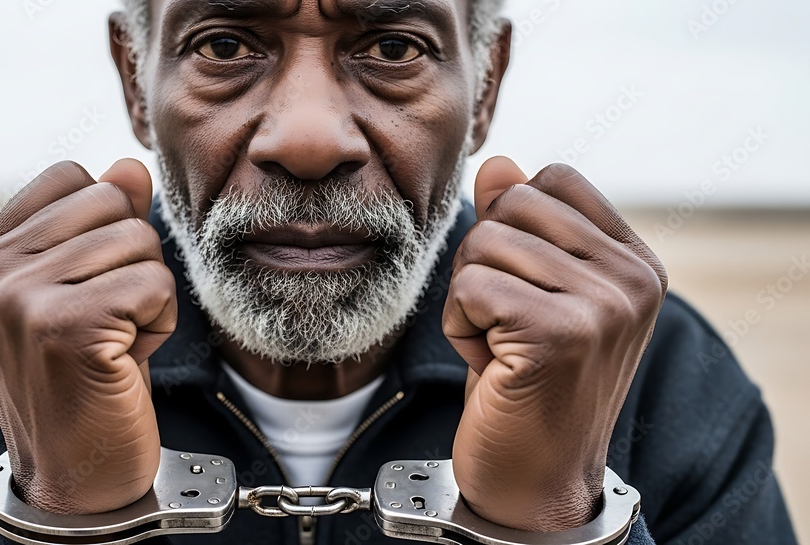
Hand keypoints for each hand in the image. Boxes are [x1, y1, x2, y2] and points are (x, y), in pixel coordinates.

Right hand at [0, 160, 175, 514]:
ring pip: (139, 239)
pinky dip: (160, 320)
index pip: (70, 176)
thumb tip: (130, 164)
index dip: (105, 224)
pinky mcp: (65, 325)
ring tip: (115, 341)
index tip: (89, 285)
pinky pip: (155, 281)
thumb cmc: (82, 378)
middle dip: (132, 259)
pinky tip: (127, 357)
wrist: (74, 476)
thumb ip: (101, 223)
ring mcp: (19, 297)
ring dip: (148, 294)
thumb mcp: (83, 290)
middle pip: (112, 200)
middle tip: (107, 320)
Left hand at [444, 157, 667, 530]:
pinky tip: (488, 363)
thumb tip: (499, 164)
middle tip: (503, 320)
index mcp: (635, 261)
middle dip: (484, 260)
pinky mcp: (560, 333)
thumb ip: (522, 226)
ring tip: (499, 346)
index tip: (523, 287)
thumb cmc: (529, 383)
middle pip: (513, 204)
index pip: (554, 180)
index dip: (512, 225)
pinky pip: (470, 285)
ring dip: (469, 298)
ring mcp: (603, 306)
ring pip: (484, 242)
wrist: (535, 478)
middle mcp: (632, 279)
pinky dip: (459, 324)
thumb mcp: (531, 293)